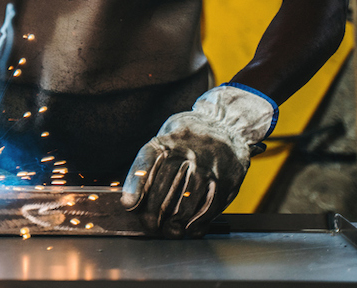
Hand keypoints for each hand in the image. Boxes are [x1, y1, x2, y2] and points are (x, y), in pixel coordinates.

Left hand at [121, 83, 276, 237]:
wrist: (227, 126)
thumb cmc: (190, 136)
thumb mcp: (166, 136)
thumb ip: (151, 161)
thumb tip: (132, 195)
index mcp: (167, 142)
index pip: (145, 164)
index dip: (135, 188)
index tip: (129, 205)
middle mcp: (186, 155)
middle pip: (162, 191)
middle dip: (152, 215)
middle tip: (149, 225)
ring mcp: (206, 170)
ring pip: (184, 205)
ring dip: (173, 224)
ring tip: (168, 230)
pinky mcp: (224, 183)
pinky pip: (207, 210)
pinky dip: (196, 225)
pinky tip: (189, 228)